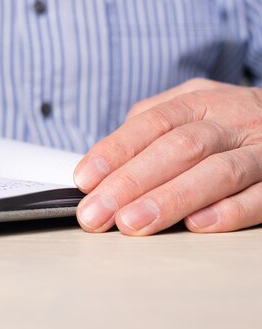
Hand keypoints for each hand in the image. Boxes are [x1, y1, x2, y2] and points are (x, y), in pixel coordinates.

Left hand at [73, 78, 261, 234]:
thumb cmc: (224, 124)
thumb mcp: (187, 111)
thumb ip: (146, 130)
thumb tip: (99, 165)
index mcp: (199, 102)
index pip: (151, 123)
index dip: (115, 152)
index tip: (84, 180)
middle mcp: (230, 121)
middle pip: (178, 148)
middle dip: (130, 183)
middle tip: (97, 214)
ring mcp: (261, 149)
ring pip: (217, 171)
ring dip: (170, 200)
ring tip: (132, 224)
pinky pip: (261, 196)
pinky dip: (229, 211)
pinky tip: (196, 225)